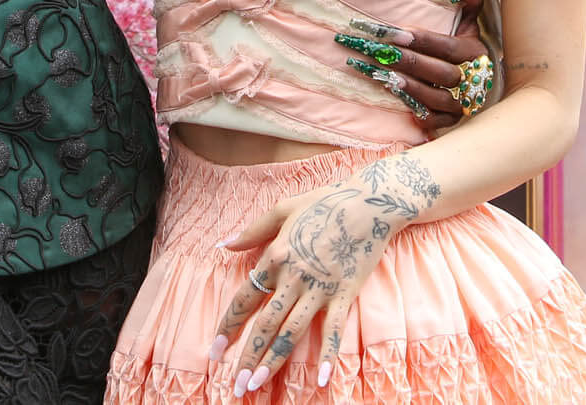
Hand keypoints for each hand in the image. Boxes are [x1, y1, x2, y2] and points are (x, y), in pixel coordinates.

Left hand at [211, 153, 443, 394]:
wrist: (370, 201)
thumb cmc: (325, 202)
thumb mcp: (283, 208)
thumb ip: (252, 230)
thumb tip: (223, 244)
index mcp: (276, 256)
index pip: (244, 299)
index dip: (228, 326)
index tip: (215, 350)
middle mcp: (294, 276)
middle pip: (265, 324)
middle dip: (247, 356)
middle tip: (235, 385)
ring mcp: (320, 288)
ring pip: (291, 331)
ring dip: (274, 360)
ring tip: (258, 384)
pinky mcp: (344, 294)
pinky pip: (333, 330)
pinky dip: (327, 355)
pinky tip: (321, 379)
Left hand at [334, 0, 493, 135]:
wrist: (477, 77)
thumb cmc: (466, 43)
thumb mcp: (472, 19)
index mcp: (475, 53)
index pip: (448, 47)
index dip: (423, 40)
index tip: (394, 32)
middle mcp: (472, 79)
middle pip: (440, 73)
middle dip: (408, 61)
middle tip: (378, 51)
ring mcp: (462, 103)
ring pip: (437, 98)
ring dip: (409, 86)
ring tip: (382, 75)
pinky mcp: (452, 120)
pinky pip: (435, 121)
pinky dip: (417, 112)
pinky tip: (396, 98)